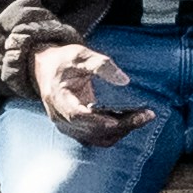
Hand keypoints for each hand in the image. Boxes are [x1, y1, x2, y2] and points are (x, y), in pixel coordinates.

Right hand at [25, 38, 141, 133]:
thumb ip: (101, 65)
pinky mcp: (77, 129)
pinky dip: (115, 131)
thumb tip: (124, 80)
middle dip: (121, 125)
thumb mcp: (80, 55)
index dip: (97, 120)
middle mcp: (61, 117)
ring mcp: (68, 126)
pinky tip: (131, 119)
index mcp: (59, 98)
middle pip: (92, 130)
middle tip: (146, 115)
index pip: (76, 115)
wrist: (46, 70)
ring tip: (143, 117)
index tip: (117, 120)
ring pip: (96, 137)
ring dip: (121, 131)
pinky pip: (97, 137)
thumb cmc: (63, 61)